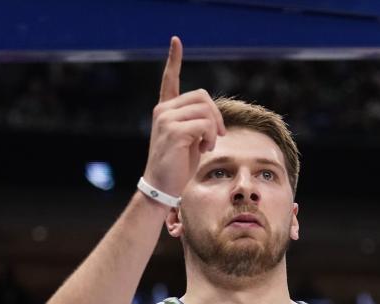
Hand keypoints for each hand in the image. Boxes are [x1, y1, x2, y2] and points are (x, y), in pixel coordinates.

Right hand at [142, 36, 226, 202]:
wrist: (162, 186)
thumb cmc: (178, 166)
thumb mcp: (189, 139)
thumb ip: (197, 122)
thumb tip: (213, 115)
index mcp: (165, 110)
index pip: (170, 80)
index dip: (174, 60)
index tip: (176, 41)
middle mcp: (163, 111)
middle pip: (203, 96)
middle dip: (216, 115)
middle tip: (217, 136)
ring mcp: (166, 119)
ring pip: (206, 110)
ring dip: (214, 128)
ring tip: (208, 145)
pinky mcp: (174, 131)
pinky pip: (205, 124)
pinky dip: (211, 137)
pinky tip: (205, 149)